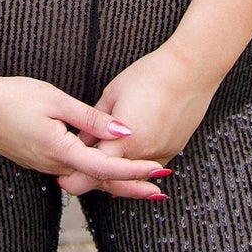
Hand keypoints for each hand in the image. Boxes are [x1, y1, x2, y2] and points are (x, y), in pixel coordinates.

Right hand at [0, 70, 168, 198]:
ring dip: (115, 181)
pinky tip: (106, 166)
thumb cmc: (16, 97)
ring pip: (87, 179)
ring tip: (142, 179)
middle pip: (100, 182)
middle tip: (161, 188)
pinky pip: (75, 172)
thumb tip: (124, 131)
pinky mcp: (41, 160)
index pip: (106, 169)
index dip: (135, 171)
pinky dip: (96, 173)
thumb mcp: (56, 100)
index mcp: (61, 152)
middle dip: (131, 186)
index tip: (159, 171)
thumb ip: (91, 118)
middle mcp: (55, 166)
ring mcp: (46, 166)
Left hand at [57, 42, 215, 197]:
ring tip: (97, 165)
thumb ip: (94, 122)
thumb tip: (80, 141)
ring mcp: (160, 155)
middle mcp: (142, 154)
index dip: (75, 178)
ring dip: (113, 174)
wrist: (190, 71)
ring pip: (130, 177)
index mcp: (123, 139)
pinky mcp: (172, 152)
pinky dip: (134, 168)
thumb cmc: (149, 76)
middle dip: (91, 180)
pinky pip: (147, 168)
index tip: (62, 180)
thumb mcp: (112, 94)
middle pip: (111, 179)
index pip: (92, 170)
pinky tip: (124, 164)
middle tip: (73, 176)